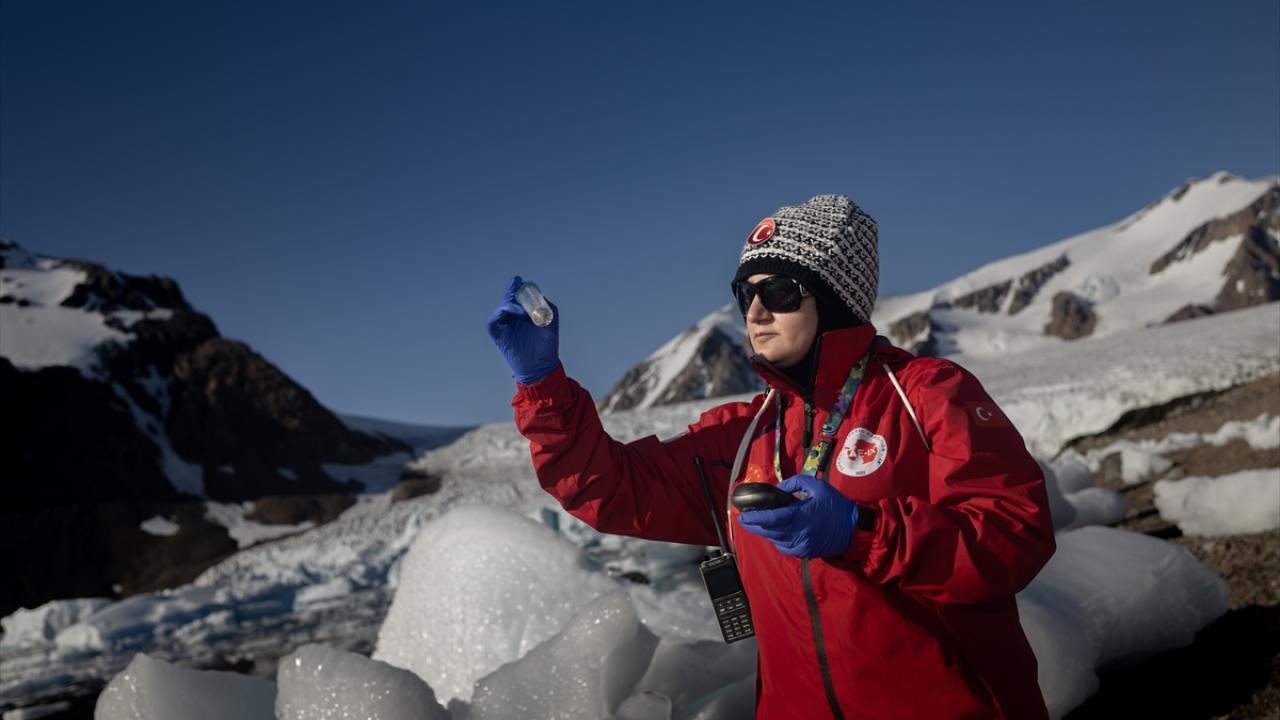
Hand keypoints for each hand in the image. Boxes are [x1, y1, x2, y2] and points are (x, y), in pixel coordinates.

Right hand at [486, 275, 560, 383]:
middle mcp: (514, 318)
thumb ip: (546, 308)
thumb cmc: (547, 345)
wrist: (542, 366)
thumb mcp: (550, 322)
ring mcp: (506, 327)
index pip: (519, 296)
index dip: (518, 288)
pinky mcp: (499, 337)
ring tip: (520, 310)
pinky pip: (492, 324)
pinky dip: (496, 316)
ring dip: (508, 305)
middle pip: (508, 300)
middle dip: (511, 291)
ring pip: (500, 309)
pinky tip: (505, 313)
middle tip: (515, 284)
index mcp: (526, 313)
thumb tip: (537, 298)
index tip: (520, 281)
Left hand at [736, 475, 858, 557]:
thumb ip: (795, 483)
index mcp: (801, 516)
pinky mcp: (805, 552)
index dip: (755, 518)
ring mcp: (801, 545)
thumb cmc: (836, 506)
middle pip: (769, 532)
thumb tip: (778, 489)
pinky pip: (784, 547)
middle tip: (744, 520)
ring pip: (775, 540)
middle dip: (754, 526)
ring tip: (756, 524)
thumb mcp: (817, 486)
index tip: (743, 515)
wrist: (854, 529)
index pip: (772, 518)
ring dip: (764, 533)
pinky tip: (773, 533)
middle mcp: (799, 533)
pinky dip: (776, 540)